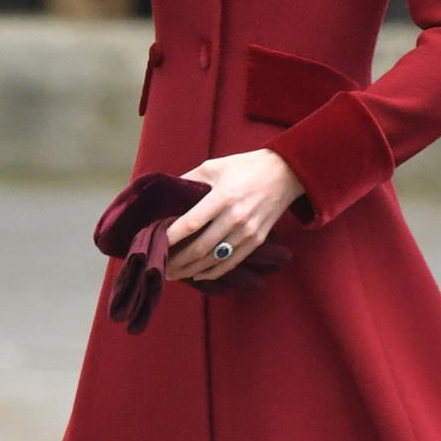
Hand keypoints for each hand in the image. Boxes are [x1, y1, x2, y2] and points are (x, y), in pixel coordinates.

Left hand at [164, 149, 304, 283]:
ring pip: (214, 259)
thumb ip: (189, 180)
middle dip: (177, 261)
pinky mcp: (256, 240)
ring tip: (174, 273)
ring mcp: (248, 232)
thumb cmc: (245, 167)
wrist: (285, 173)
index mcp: (223, 198)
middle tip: (160, 266)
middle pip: (200, 248)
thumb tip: (166, 191)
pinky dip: (212, 272)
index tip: (155, 244)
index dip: (171, 238)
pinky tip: (197, 274)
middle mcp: (235, 218)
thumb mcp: (214, 166)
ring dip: (191, 269)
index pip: (191, 224)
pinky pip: (231, 262)